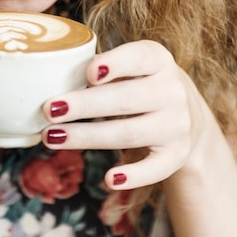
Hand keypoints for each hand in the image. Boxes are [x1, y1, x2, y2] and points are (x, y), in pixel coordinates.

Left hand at [41, 40, 208, 190]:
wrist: (187, 115)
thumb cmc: (140, 84)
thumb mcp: (130, 67)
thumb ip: (101, 69)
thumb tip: (54, 77)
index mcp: (157, 60)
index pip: (138, 57)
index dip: (115, 64)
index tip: (90, 74)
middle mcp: (172, 90)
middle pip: (125, 99)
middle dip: (84, 106)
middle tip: (49, 110)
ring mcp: (177, 124)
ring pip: (128, 133)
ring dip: (87, 137)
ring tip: (52, 137)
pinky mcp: (176, 155)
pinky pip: (155, 169)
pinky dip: (134, 176)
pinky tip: (109, 179)